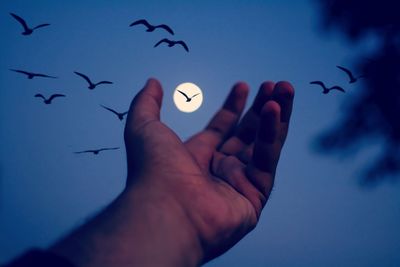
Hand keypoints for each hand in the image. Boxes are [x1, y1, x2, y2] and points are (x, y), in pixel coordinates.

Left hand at [124, 78, 293, 262]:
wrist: (165, 210)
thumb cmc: (152, 171)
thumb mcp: (144, 127)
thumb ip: (147, 102)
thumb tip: (152, 82)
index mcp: (196, 156)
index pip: (222, 128)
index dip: (234, 106)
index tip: (244, 86)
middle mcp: (218, 170)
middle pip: (247, 134)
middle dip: (262, 108)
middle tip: (275, 85)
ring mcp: (237, 184)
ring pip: (263, 144)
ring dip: (276, 116)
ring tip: (285, 88)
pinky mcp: (254, 197)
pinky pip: (266, 160)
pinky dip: (272, 134)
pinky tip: (275, 110)